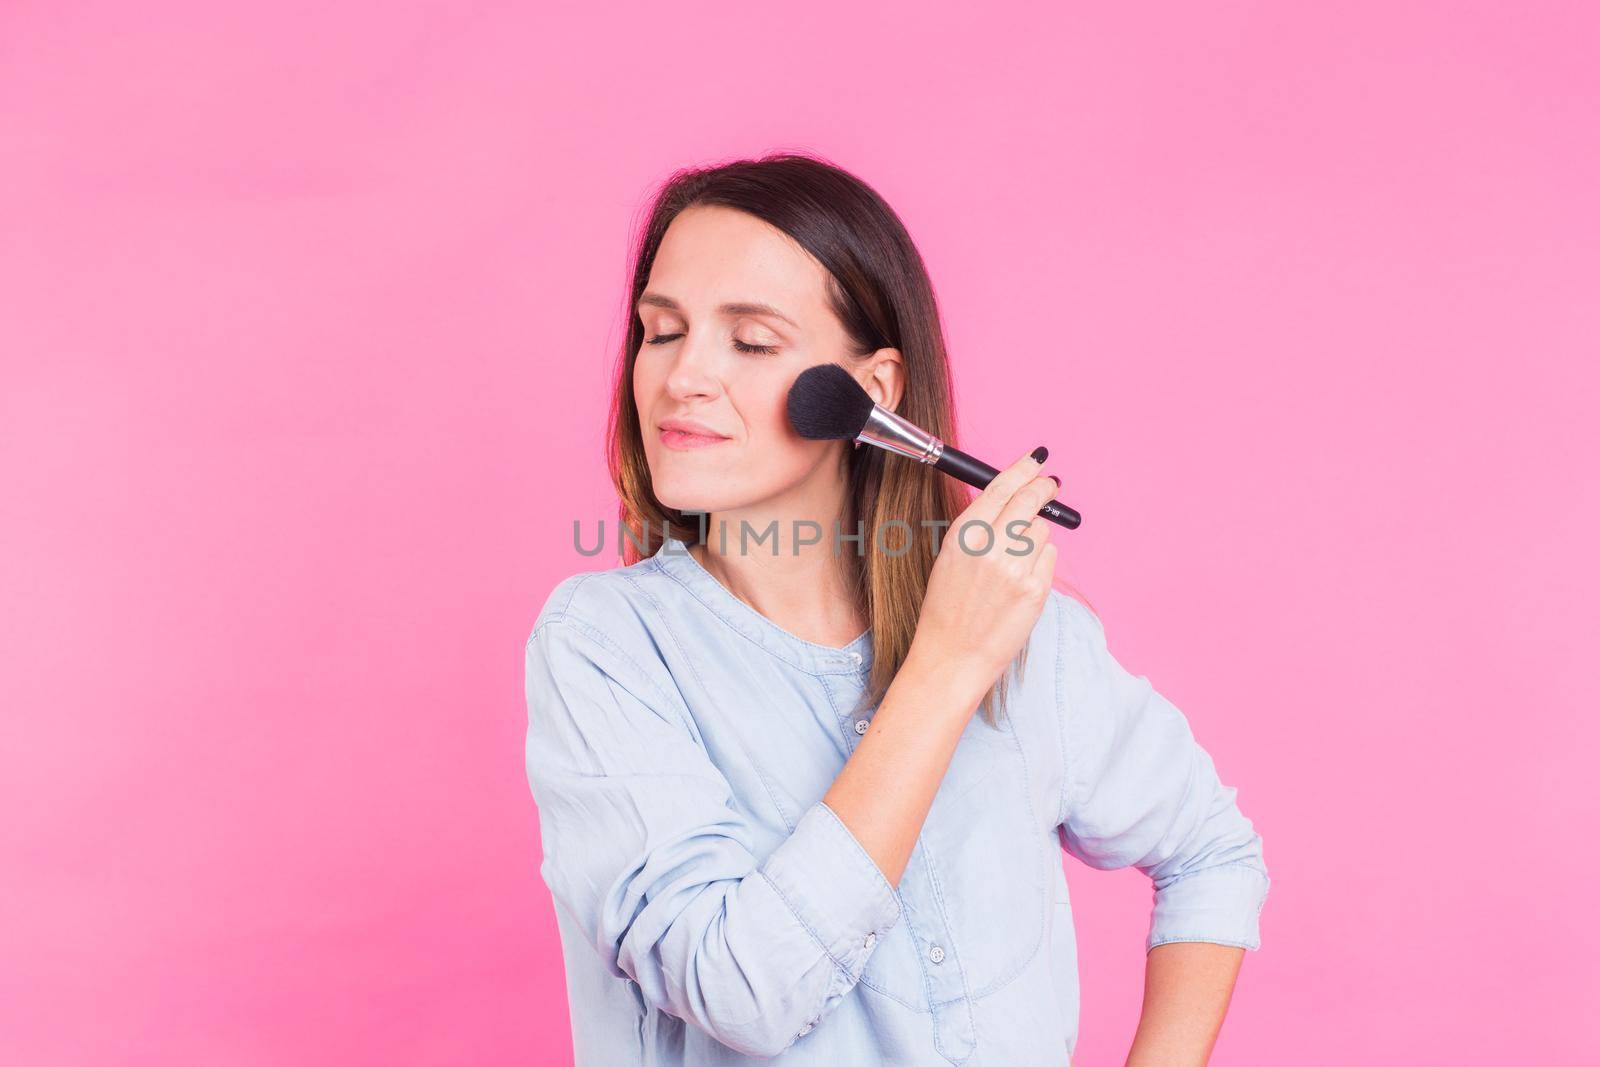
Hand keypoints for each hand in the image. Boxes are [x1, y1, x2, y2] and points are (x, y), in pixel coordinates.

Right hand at [908, 446, 1059, 696]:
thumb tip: (1013, 498)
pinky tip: (1021, 581)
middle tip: (1051, 485)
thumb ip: (980, 527)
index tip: (1037, 461)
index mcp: (963, 535)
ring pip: (1042, 529)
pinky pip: (1048, 557)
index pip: (1001, 487)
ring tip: (1015, 560)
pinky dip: (1040, 562)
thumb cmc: (948, 608)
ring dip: (1035, 535)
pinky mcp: (1036, 589)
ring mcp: (1015, 568)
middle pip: (1030, 499)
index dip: (1023, 469)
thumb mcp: (951, 557)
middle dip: (1044, 488)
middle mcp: (990, 546)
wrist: (952, 656)